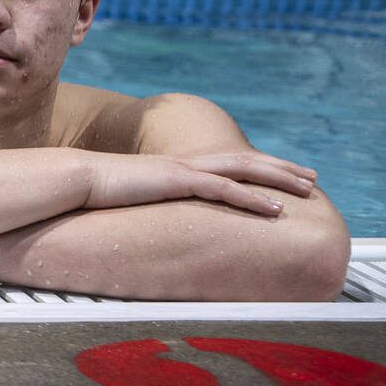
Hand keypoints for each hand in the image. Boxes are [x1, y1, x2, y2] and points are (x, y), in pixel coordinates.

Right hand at [84, 151, 315, 216]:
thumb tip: (152, 224)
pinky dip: (254, 198)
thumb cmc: (95, 193)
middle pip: (246, 160)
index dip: (258, 168)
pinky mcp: (178, 181)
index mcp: (177, 167)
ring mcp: (184, 170)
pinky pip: (225, 189)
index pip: (227, 164)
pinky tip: (276, 209)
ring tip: (308, 189)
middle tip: (312, 178)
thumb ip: (147, 205)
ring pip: (245, 169)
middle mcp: (187, 163)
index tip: (283, 175)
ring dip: (280, 178)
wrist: (74, 179)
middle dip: (282, 168)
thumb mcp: (130, 199)